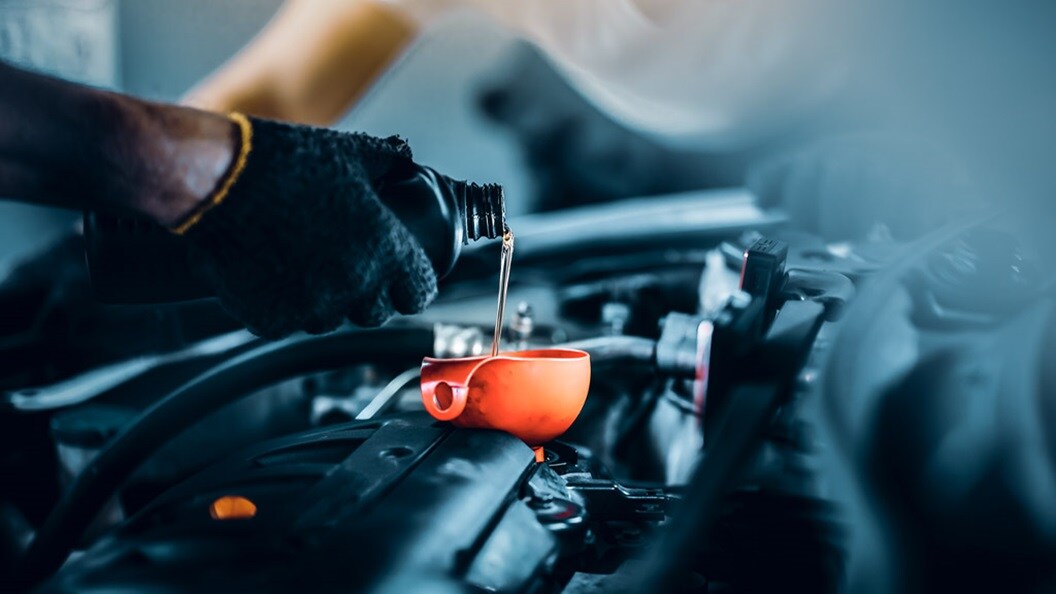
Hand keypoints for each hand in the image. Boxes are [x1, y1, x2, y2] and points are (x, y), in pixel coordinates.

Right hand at [179, 116, 437, 337]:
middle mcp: (354, 285)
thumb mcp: (346, 152)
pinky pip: (288, 323)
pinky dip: (283, 305)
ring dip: (326, 301)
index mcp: (385, 249)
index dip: (412, 283)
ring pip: (331, 319)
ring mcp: (311, 308)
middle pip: (376, 311)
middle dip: (368, 293)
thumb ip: (385, 161)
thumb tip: (403, 157)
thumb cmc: (281, 163)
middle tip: (348, 265)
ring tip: (306, 264)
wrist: (212, 182)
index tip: (403, 276)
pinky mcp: (270, 321)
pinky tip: (272, 272)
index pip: (419, 291)